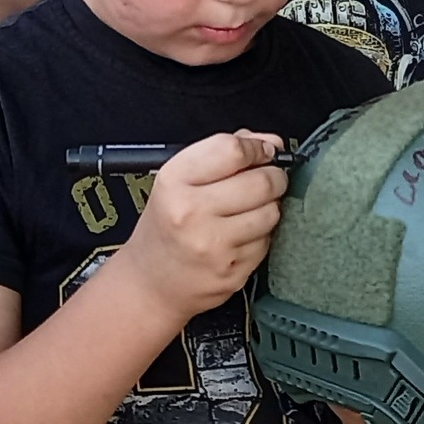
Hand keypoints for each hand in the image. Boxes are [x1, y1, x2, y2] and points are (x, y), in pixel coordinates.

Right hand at [113, 131, 287, 323]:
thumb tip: (271, 142)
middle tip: (267, 179)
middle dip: (273, 176)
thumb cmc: (167, 225)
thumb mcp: (179, 179)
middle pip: (261, 181)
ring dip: (269, 206)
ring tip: (250, 209)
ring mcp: (213, 246)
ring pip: (271, 212)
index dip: (257, 147)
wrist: (151, 282)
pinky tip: (241, 235)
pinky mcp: (232, 271)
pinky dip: (261, 235)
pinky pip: (267, 241)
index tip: (264, 150)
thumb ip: (224, 153)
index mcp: (175, 182)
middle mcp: (192, 213)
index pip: (232, 150)